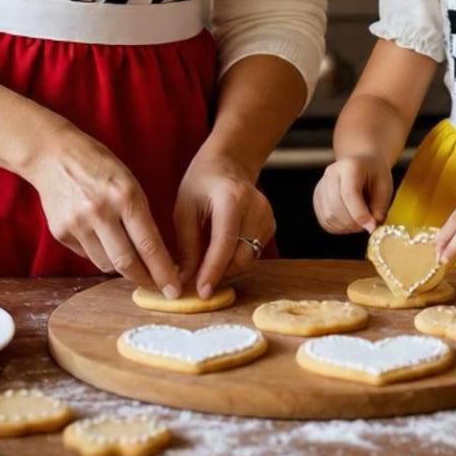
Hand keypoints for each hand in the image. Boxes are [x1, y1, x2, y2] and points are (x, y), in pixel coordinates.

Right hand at [29, 122, 180, 295]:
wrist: (53, 155)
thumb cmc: (98, 165)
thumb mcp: (128, 181)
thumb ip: (139, 214)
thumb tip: (154, 253)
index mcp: (125, 195)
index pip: (149, 244)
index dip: (163, 271)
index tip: (174, 289)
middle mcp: (101, 212)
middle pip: (127, 262)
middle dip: (145, 280)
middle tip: (157, 287)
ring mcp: (78, 224)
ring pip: (106, 264)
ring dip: (122, 268)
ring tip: (131, 260)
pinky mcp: (61, 232)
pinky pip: (87, 255)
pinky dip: (99, 254)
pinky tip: (100, 238)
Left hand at [173, 151, 274, 297]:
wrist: (228, 163)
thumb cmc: (202, 183)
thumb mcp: (184, 210)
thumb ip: (186, 247)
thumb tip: (183, 281)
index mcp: (231, 199)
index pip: (224, 243)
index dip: (213, 271)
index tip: (201, 292)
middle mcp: (255, 207)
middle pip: (242, 256)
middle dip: (220, 274)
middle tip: (197, 281)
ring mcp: (267, 216)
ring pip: (249, 259)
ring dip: (228, 268)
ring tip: (207, 263)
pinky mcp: (271, 224)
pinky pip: (254, 253)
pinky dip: (237, 259)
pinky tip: (222, 250)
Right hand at [313, 155, 392, 234]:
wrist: (362, 163)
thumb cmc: (375, 174)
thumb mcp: (385, 187)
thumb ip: (379, 208)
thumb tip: (371, 227)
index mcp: (350, 166)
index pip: (349, 194)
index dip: (360, 214)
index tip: (372, 226)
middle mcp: (331, 174)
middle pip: (336, 207)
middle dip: (354, 223)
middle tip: (368, 225)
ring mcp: (321, 186)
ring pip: (329, 217)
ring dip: (346, 226)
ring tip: (360, 221)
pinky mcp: (317, 198)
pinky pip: (325, 221)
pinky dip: (339, 227)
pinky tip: (350, 221)